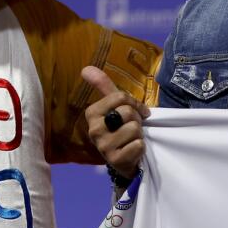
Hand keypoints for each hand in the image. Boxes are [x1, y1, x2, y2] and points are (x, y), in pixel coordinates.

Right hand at [82, 65, 149, 181]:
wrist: (125, 159)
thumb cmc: (121, 128)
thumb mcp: (114, 106)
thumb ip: (103, 86)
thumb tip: (86, 67)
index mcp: (92, 113)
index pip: (120, 97)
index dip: (135, 103)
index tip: (138, 111)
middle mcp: (94, 130)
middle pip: (127, 112)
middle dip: (136, 119)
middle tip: (133, 127)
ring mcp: (103, 146)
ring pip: (133, 128)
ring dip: (139, 134)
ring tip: (132, 139)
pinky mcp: (114, 160)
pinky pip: (137, 145)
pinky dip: (140, 147)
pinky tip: (133, 151)